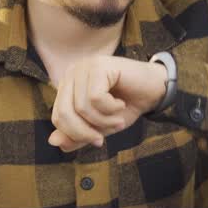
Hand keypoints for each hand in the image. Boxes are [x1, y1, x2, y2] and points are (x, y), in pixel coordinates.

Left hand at [49, 56, 167, 152]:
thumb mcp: (99, 127)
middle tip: (104, 138)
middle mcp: (72, 73)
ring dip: (103, 120)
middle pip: (64, 113)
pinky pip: (95, 98)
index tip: (98, 140)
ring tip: (118, 118)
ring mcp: (84, 67)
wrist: (155, 90)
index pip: (57, 117)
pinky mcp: (99, 65)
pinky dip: (110, 108)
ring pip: (81, 107)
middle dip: (85, 132)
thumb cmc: (127, 106)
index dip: (75, 135)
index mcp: (68, 86)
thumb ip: (77, 135)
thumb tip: (53, 142)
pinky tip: (120, 104)